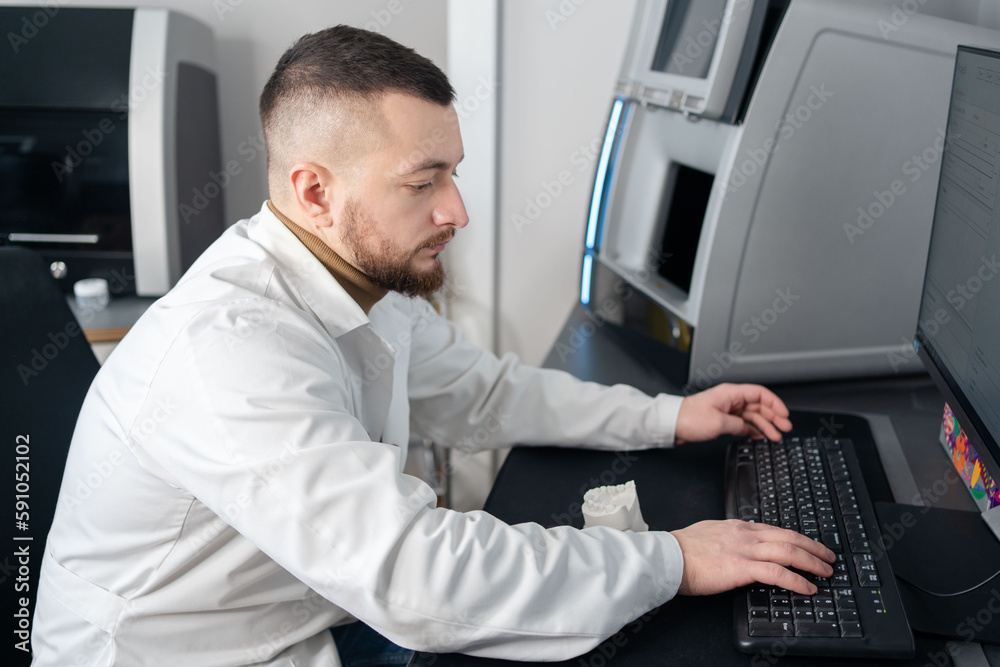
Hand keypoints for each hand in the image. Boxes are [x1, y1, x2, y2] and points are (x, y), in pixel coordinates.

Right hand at [670, 520, 835, 595]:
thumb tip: (735, 546)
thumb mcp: (709, 534)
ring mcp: (745, 549)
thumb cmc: (682, 549)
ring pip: (789, 551)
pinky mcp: (742, 567)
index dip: (797, 538)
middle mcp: (746, 534)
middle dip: (814, 547)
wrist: (668, 556)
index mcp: (738, 527)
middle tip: (829, 557)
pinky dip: (797, 581)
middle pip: (790, 537)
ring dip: (812, 562)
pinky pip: (778, 573)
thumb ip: (726, 537)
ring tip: (826, 572)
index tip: (808, 546)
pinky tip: (808, 588)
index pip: (776, 530)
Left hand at [675, 383, 791, 443]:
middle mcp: (731, 400)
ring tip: (776, 436)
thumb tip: (748, 428)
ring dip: (765, 426)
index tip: (785, 415)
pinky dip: (752, 430)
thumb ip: (738, 425)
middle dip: (774, 417)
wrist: (671, 425)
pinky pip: (743, 423)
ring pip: (752, 416)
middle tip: (785, 428)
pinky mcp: (723, 419)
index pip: (760, 394)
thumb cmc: (689, 419)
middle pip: (759, 406)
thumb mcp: (718, 423)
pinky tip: (760, 436)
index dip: (775, 404)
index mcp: (731, 394)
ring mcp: (727, 410)